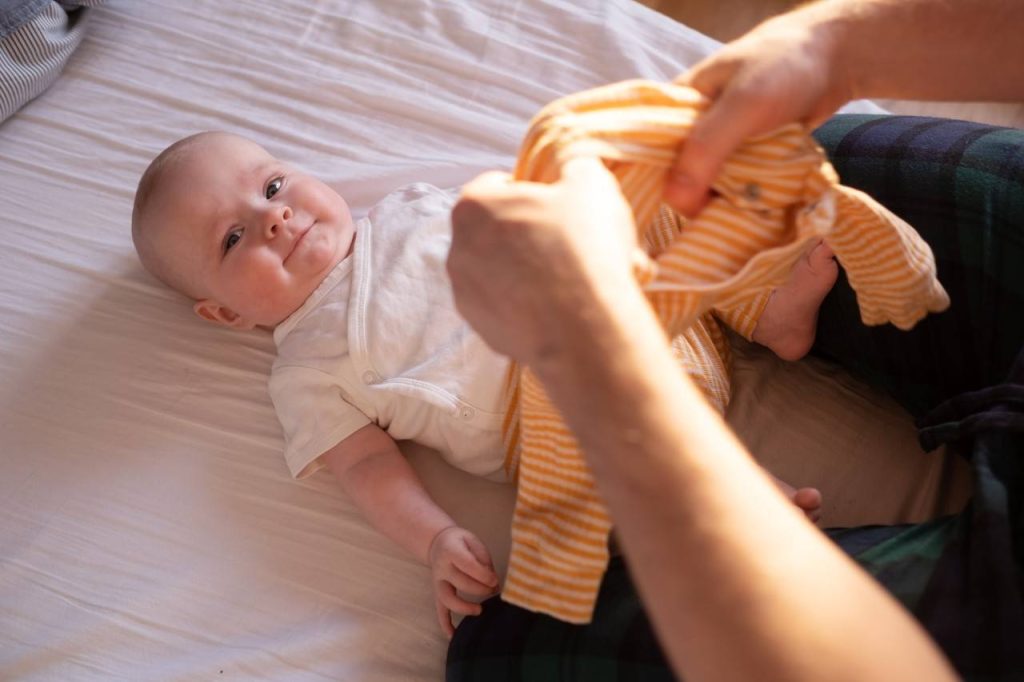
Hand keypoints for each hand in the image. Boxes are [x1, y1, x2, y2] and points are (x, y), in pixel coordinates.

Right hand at [428, 526, 498, 637]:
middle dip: (481, 589)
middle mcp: (441, 568)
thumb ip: (483, 559)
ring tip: (479, 611)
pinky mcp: (437, 593)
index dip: (484, 575)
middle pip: (460, 583)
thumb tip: (494, 581)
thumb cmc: (460, 542)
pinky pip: (439, 610)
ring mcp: (437, 582)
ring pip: (447, 599)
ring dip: (464, 608)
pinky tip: (453, 635)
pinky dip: (445, 624)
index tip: (495, 580)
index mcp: (451, 551)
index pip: (468, 566)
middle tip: (493, 590)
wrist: (438, 543)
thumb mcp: (473, 540)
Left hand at [448, 156, 638, 365]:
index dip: (532, 190)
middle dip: (527, 232)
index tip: (558, 205)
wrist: (583, 329)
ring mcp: (466, 294)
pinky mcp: (481, 329)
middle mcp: (457, 248)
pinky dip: (527, 304)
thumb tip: (573, 166)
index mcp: (473, 205)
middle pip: (496, 229)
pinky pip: (505, 306)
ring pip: (499, 270)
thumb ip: (575, 164)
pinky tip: (560, 306)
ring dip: (527, 269)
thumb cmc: (582, 248)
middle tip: (567, 241)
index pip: (498, 184)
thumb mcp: (591, 183)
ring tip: (570, 277)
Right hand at [666, 6, 851, 215]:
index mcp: (678, 105)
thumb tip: (675, 201)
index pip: (646, 149)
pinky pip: (733, 182)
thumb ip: (706, 148)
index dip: (648, 182)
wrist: (839, 58)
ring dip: (718, 199)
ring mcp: (721, 140)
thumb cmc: (784, 67)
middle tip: (704, 220)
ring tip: (729, 218)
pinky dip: (739, 195)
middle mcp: (694, 125)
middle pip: (676, 172)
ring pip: (706, 181)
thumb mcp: (743, 105)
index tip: (658, 214)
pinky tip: (745, 209)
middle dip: (689, 197)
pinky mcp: (745, 153)